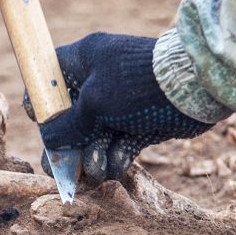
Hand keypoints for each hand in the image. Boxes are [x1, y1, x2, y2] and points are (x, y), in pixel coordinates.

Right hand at [24, 32, 213, 183]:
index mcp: (83, 61)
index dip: (40, 104)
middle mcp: (98, 81)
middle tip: (63, 172)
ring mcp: (118, 104)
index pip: (49, 79)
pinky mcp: (138, 124)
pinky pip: (116, 145)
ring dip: (91, 158)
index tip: (42, 125)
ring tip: (96, 173)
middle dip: (67, 147)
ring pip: (93, 138)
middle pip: (69, 119)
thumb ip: (66, 125)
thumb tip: (48, 141)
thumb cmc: (138, 85)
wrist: (195, 90)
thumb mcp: (94, 104)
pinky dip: (114, 159)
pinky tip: (115, 167)